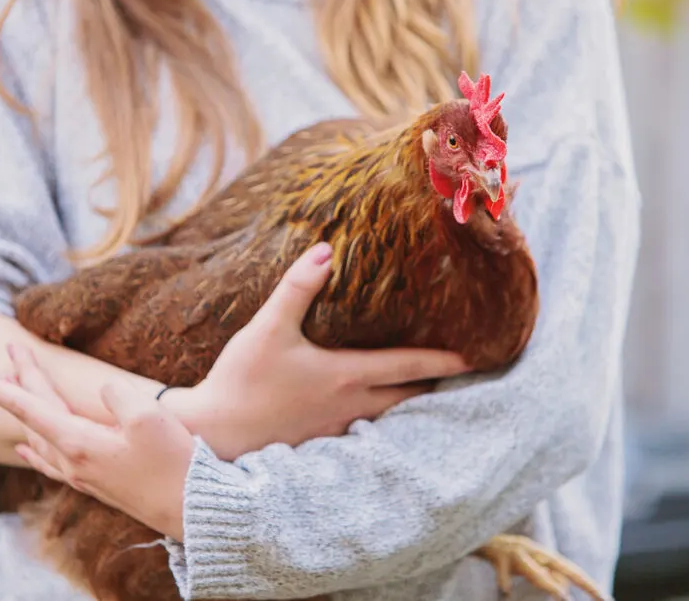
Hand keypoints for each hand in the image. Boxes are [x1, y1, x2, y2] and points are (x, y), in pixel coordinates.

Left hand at [0, 345, 193, 539]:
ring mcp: (81, 475)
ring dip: (25, 407)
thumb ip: (117, 394)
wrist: (190, 509)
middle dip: (18, 381)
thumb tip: (101, 390)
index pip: (28, 408)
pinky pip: (49, 460)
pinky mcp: (95, 482)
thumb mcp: (149, 418)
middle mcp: (72, 461)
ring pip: (39, 435)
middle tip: (10, 349)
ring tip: (14, 385)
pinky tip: (25, 448)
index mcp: (78, 443)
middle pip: (33, 415)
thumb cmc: (173, 462)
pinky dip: (33, 446)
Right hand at [163, 242, 469, 460]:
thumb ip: (297, 287)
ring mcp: (337, 428)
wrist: (213, 434)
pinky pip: (362, 428)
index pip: (409, 367)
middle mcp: (351, 405)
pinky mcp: (319, 440)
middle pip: (408, 397)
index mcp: (346, 375)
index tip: (474, 357)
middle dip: (434, 385)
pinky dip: (379, 417)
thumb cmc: (242, 381)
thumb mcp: (268, 327)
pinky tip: (370, 408)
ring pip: (388, 417)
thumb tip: (325, 249)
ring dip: (409, 402)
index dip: (444, 361)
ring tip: (422, 388)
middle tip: (458, 374)